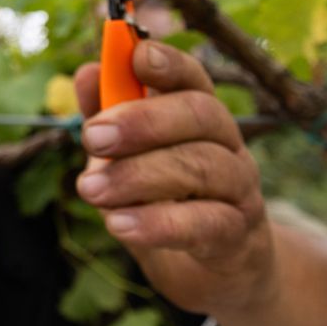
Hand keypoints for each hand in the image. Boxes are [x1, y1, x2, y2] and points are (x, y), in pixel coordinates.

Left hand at [73, 41, 275, 316]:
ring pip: (202, 167)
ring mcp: (239, 189)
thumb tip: (88, 73)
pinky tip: (119, 225)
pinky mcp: (238, 236)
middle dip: (143, 120)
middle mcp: (226, 144)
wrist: (207, 269)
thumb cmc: (160, 196)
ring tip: (90, 189)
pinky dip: (159, 223)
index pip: (192, 77)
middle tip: (92, 137)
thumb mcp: (124, 154)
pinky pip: (206, 223)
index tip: (136, 56)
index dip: (169, 62)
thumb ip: (105, 114)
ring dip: (138, 176)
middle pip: (201, 114)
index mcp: (198, 115)